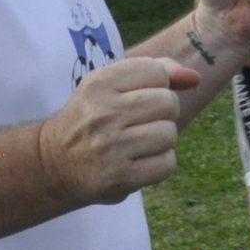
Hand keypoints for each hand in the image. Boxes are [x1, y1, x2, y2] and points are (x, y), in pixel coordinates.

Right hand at [41, 57, 197, 204]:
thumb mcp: (112, 85)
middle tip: (141, 123)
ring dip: (162, 140)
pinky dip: (160, 164)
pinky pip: (167, 164)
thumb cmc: (93, 118)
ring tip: (139, 144)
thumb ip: (156, 71)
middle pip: (168, 102)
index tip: (138, 98)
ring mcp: (110, 147)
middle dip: (163, 113)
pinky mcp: (119, 178)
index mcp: (100, 83)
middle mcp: (103, 113)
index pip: (157, 71)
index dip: (158, 85)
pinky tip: (140, 163)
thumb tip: (195, 78)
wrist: (54, 163)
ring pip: (170, 134)